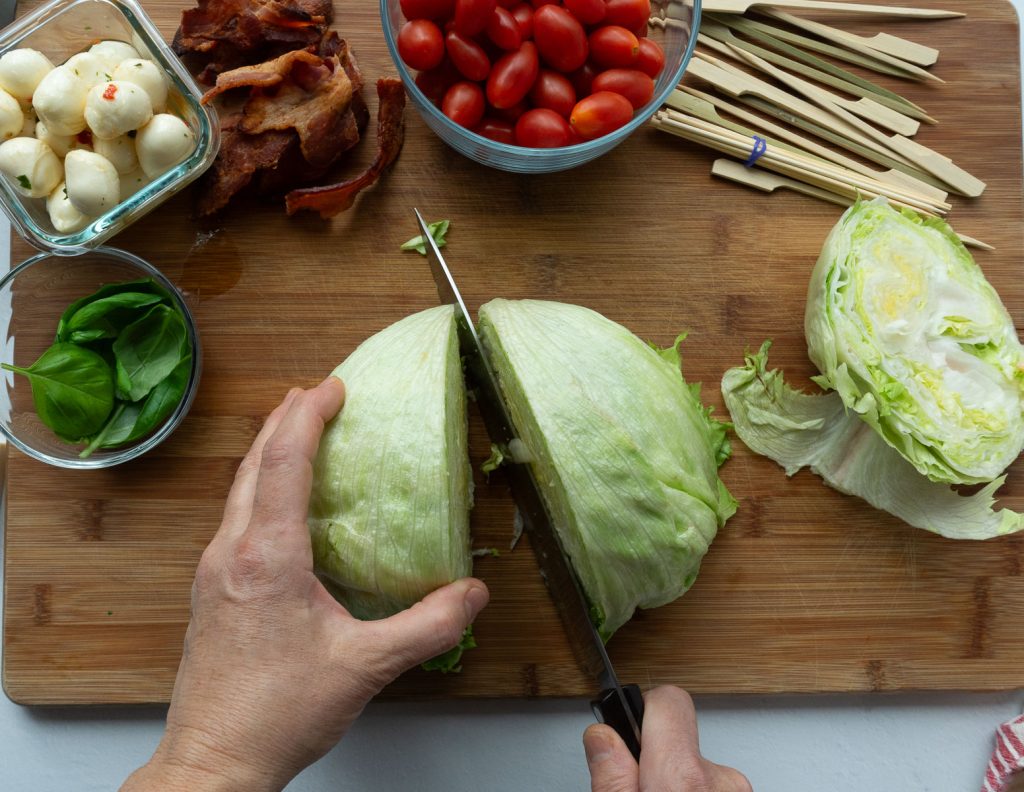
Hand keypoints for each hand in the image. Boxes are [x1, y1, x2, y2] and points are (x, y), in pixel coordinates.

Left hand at [122, 377, 489, 791]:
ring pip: (238, 488)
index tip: (331, 388)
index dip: (308, 415)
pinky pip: (234, 516)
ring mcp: (213, 571)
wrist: (214, 761)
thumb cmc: (276, 714)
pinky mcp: (210, 590)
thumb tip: (471, 595)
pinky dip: (258, 486)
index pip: (285, 461)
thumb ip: (427, 627)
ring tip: (294, 431)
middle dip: (283, 419)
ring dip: (267, 450)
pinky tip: (278, 503)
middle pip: (253, 462)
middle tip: (315, 395)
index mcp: (267, 557)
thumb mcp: (366, 667)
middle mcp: (231, 553)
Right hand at [584, 686, 750, 791]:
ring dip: (676, 779)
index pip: (668, 699)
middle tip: (638, 785)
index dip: (641, 709)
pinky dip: (693, 791)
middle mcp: (720, 779)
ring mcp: (735, 790)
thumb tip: (602, 736)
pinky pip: (712, 783)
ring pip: (694, 764)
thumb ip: (611, 777)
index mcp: (683, 777)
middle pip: (678, 736)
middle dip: (655, 755)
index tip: (628, 727)